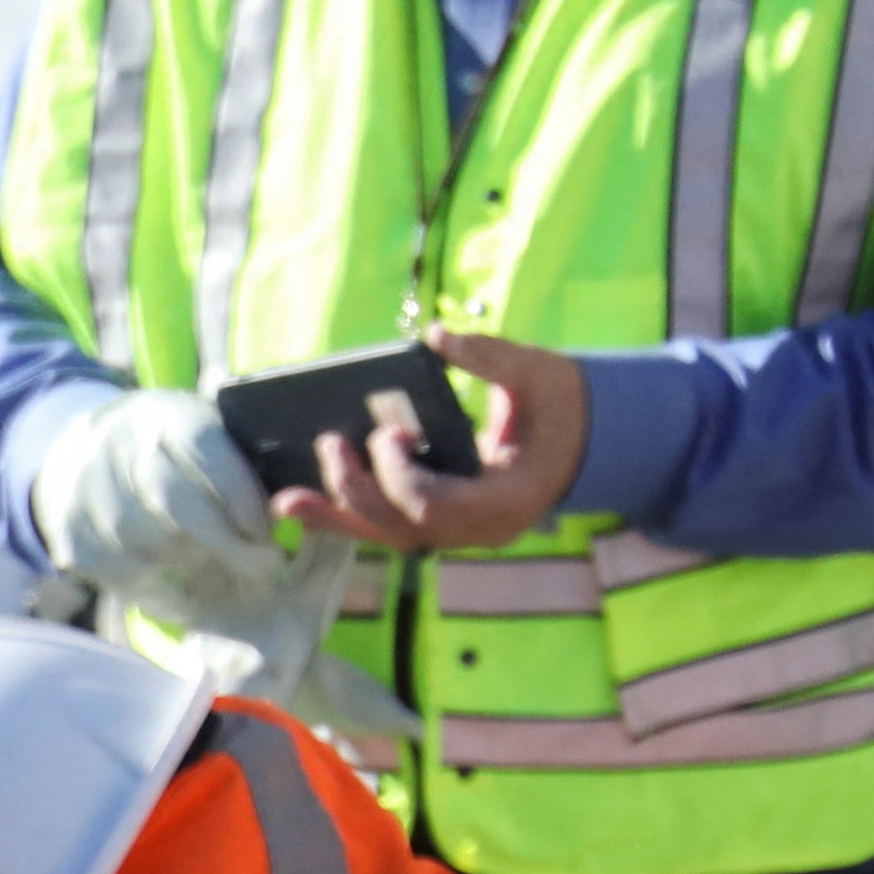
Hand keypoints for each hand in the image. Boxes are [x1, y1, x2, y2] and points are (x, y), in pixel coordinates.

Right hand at [27, 387, 306, 629]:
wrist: (84, 455)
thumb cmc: (178, 454)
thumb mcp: (212, 436)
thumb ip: (254, 458)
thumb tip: (316, 487)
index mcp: (167, 415)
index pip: (207, 455)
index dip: (242, 499)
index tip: (272, 533)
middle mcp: (120, 446)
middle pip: (174, 502)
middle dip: (225, 541)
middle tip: (264, 567)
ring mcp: (86, 490)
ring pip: (147, 542)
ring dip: (191, 563)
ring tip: (217, 566)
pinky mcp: (69, 533)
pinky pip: (120, 570)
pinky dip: (155, 584)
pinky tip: (179, 580)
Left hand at [277, 330, 584, 554]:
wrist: (589, 439)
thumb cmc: (566, 404)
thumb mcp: (542, 372)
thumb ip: (492, 356)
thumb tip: (437, 337)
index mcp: (508, 501)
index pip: (434, 505)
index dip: (400, 475)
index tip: (387, 433)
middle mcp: (481, 530)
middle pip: (402, 529)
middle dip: (356, 491)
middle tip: (328, 443)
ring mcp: (462, 535)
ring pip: (389, 537)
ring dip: (336, 517)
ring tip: (284, 501)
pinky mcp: (443, 526)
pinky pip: (390, 527)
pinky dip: (349, 516)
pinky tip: (307, 501)